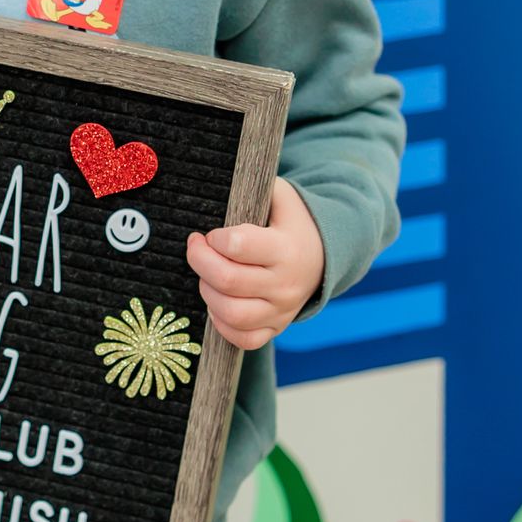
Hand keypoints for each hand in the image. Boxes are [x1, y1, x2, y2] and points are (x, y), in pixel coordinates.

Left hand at [186, 177, 324, 351]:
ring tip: (207, 276)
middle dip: (199, 261)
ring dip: (207, 292)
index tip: (210, 233)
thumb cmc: (292, 222)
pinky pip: (244, 339)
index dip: (215, 238)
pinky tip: (218, 303)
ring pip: (231, 313)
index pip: (238, 245)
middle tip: (196, 248)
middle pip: (227, 280)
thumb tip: (217, 182)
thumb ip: (255, 186)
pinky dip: (222, 324)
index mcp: (286, 248)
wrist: (325, 255)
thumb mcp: (281, 196)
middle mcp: (285, 283)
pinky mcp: (275, 327)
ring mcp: (281, 309)